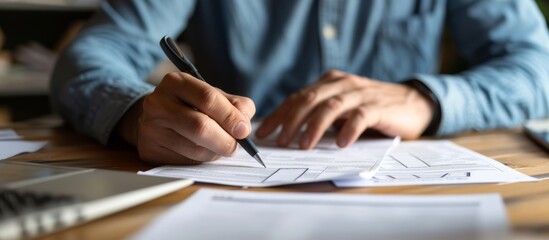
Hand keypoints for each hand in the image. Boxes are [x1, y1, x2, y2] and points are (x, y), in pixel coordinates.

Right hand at [116, 72, 255, 163]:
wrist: (155, 118)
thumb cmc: (191, 106)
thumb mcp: (213, 96)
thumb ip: (235, 105)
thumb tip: (244, 125)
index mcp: (176, 82)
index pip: (208, 98)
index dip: (230, 117)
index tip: (244, 130)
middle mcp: (158, 103)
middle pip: (200, 126)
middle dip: (225, 140)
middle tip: (235, 146)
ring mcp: (151, 128)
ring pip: (195, 149)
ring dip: (215, 153)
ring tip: (219, 147)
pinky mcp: (149, 150)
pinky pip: (185, 162)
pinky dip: (201, 161)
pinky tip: (202, 152)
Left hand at [255, 70, 433, 148]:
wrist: (413, 105)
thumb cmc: (371, 110)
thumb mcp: (342, 110)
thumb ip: (321, 115)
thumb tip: (289, 134)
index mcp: (330, 82)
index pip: (298, 97)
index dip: (279, 114)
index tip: (265, 132)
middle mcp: (342, 84)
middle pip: (310, 99)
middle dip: (291, 120)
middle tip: (281, 141)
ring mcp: (361, 93)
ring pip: (331, 107)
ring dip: (314, 127)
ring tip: (304, 145)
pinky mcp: (379, 106)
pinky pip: (360, 116)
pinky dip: (348, 129)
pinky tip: (341, 143)